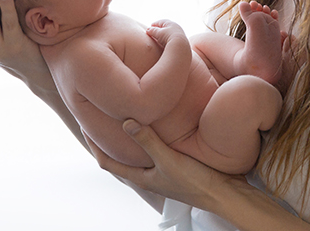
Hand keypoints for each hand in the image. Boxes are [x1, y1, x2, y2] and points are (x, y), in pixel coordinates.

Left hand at [85, 119, 238, 212]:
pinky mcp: (176, 165)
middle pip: (119, 156)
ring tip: (122, 115)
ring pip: (136, 152)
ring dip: (127, 137)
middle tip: (99, 115)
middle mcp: (148, 175)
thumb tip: (125, 122)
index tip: (84, 124)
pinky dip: (147, 136)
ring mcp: (162, 171)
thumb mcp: (169, 159)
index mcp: (141, 178)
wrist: (225, 195)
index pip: (106, 162)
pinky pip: (153, 149)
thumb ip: (148, 141)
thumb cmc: (196, 183)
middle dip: (106, 138)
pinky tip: (154, 123)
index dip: (92, 145)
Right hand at [146, 19, 187, 47]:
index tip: (150, 26)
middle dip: (160, 29)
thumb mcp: (158, 33)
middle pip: (166, 27)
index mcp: (171, 23)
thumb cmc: (168, 37)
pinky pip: (173, 39)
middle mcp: (176, 27)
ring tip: (159, 38)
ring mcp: (179, 35)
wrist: (180, 46)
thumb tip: (148, 29)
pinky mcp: (181, 42)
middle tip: (154, 31)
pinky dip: (168, 39)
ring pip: (170, 33)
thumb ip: (152, 30)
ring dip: (165, 35)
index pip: (161, 22)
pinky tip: (166, 43)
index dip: (155, 24)